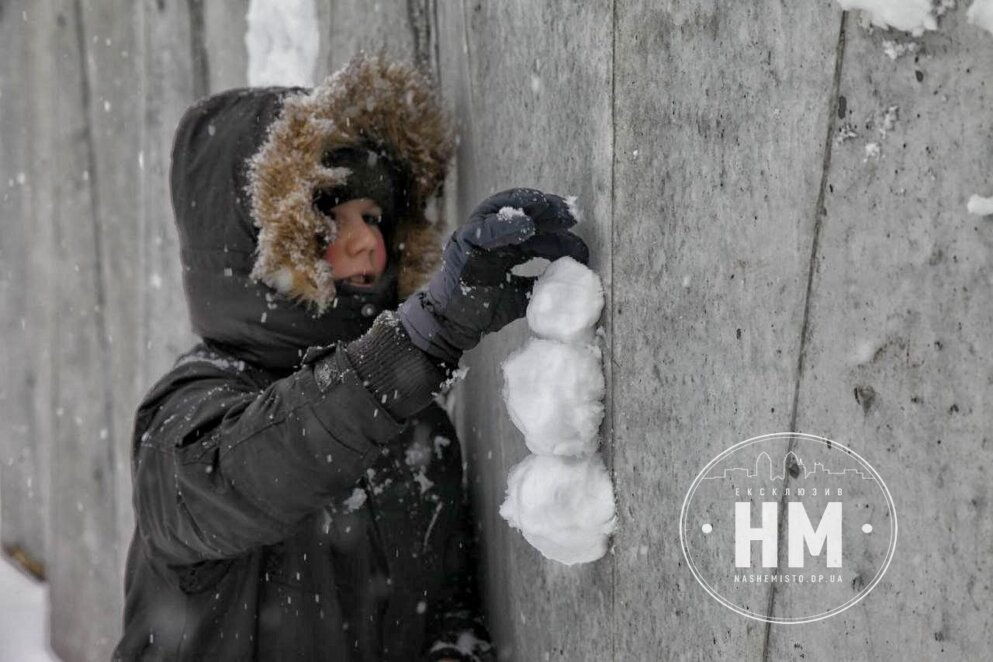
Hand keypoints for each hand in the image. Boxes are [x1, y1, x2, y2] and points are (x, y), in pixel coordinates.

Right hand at [399, 188, 588, 364]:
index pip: (533, 227)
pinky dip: (504, 226)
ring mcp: (476, 238)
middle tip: (571, 212)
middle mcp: (491, 237)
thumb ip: (539, 282)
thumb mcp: (520, 294)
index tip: (575, 223)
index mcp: (504, 246)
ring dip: (527, 207)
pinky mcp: (463, 245)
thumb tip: (569, 277)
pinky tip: (526, 225)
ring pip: (501, 210)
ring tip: (549, 207)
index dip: (554, 224)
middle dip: (547, 209)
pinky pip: (484, 230)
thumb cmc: (483, 310)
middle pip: (521, 212)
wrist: (453, 325)